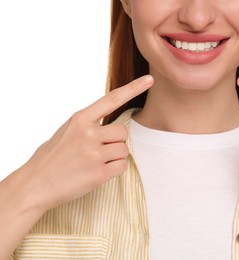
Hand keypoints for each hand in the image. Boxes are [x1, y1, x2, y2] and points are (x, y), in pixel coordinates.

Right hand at [20, 75, 153, 211]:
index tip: (149, 80)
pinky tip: (97, 173)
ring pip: (124, 150)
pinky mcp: (98, 173)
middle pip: (123, 132)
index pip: (112, 99)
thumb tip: (111, 127)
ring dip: (115, 157)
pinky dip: (114, 170)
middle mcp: (88, 133)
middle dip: (116, 142)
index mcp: (80, 119)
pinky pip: (122, 166)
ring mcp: (93, 153)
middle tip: (98, 151)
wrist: (35, 184)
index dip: (133, 89)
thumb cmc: (51, 157)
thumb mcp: (66, 131)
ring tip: (94, 163)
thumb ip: (88, 125)